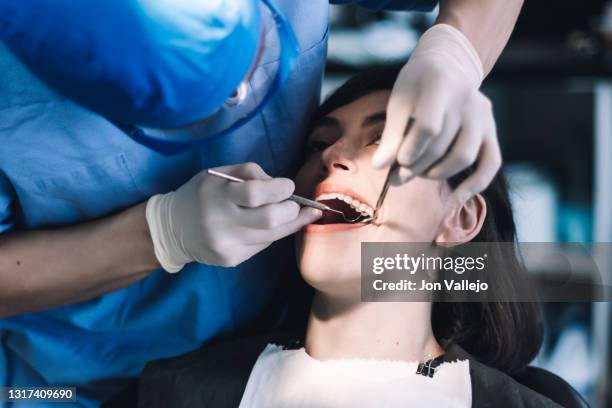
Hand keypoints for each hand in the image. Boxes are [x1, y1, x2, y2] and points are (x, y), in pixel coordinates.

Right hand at [146, 163, 321, 271]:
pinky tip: (268, 226)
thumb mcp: (218, 174)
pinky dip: (270, 233)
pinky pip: (262, 245)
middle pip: (270, 219)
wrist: (172, 229)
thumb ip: (250, 173)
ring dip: (291, 223)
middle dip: (291, 210)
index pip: (256, 193)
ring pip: (272, 236)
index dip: (280, 189)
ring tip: (301, 213)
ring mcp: (226, 245)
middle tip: (295, 203)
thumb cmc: (201, 194)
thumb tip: (283, 187)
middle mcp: (220, 223)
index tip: (288, 186)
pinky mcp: (231, 259)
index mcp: (216, 195)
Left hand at [372, 24, 500, 202]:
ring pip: (463, 157)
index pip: (428, 126)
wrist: (448, 66)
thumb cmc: (417, 86)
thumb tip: (378, 166)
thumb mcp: (399, 102)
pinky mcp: (492, 130)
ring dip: (437, 173)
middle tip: (398, 175)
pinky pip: (491, 162)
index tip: (397, 160)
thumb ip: (391, 134)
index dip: (411, 149)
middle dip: (416, 166)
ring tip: (419, 173)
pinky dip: (475, 184)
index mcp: (440, 86)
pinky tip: (457, 198)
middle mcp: (467, 100)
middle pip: (442, 146)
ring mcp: (483, 116)